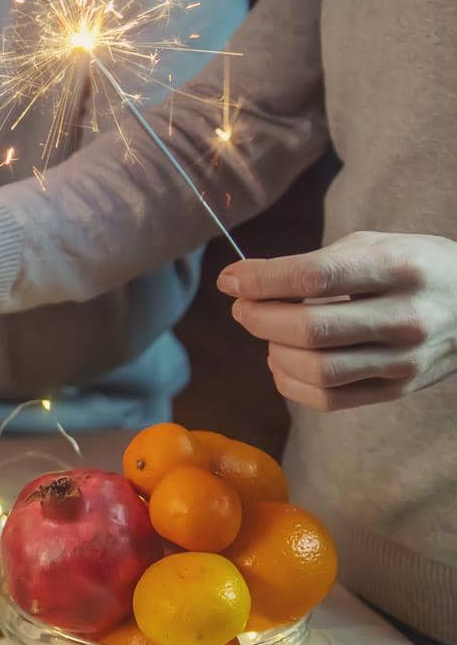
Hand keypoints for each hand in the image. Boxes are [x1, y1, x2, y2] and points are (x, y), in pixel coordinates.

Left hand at [220, 230, 456, 410]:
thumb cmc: (413, 267)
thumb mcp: (375, 245)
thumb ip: (314, 264)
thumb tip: (246, 284)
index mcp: (399, 267)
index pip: (315, 276)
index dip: (262, 280)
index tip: (230, 279)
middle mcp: (406, 317)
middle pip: (311, 329)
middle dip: (259, 318)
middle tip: (243, 307)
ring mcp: (406, 360)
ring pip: (317, 370)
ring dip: (274, 351)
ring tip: (269, 333)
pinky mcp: (399, 389)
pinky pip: (328, 399)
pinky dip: (290, 382)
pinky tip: (284, 360)